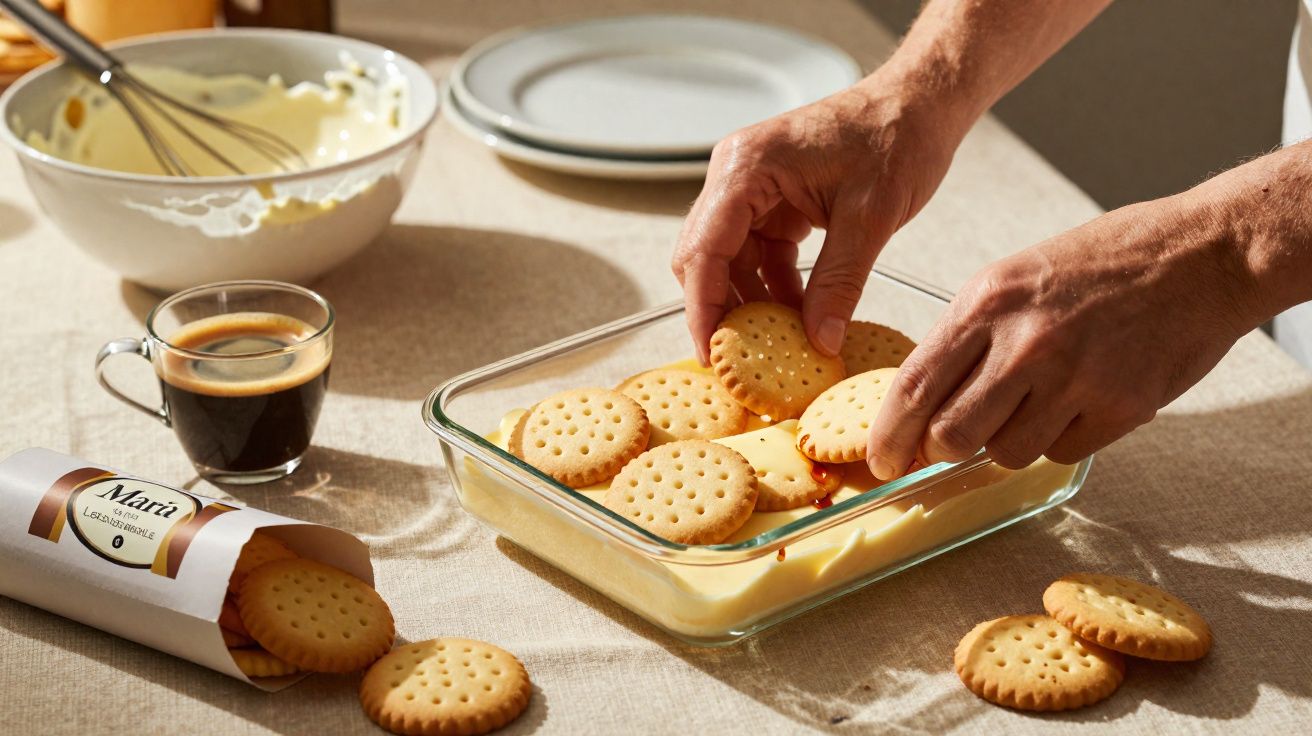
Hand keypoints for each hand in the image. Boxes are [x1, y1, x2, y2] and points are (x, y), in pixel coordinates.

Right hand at [671, 75, 969, 362]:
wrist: (919, 104)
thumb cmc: (895, 135)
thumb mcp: (871, 216)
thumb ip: (840, 282)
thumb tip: (820, 340)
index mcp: (747, 167)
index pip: (703, 249)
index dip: (702, 308)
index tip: (712, 355)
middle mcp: (738, 175)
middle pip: (704, 257)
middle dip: (721, 310)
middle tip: (740, 362)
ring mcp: (753, 189)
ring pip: (730, 262)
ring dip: (752, 303)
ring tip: (776, 347)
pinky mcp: (774, 202)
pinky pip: (760, 255)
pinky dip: (775, 288)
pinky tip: (800, 318)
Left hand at [866, 195, 1260, 477]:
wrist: (1203, 254)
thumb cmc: (1106, 261)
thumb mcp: (1015, 278)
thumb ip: (967, 336)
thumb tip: (924, 401)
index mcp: (987, 302)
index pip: (913, 387)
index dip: (888, 435)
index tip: (882, 458)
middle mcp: (1024, 342)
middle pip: (950, 436)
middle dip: (941, 449)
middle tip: (948, 444)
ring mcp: (1074, 378)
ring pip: (1005, 454)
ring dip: (1007, 442)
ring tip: (1033, 402)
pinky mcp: (1120, 407)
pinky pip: (1061, 452)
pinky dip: (1059, 439)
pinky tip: (1077, 401)